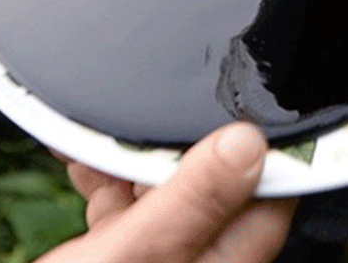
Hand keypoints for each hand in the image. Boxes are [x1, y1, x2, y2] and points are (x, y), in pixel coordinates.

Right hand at [39, 123, 297, 262]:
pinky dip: (106, 185)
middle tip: (144, 111)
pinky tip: (80, 164)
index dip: (250, 144)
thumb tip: (249, 142)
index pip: (267, 196)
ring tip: (98, 136)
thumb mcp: (130, 258)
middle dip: (176, 144)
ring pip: (167, 196)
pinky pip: (130, 214)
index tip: (224, 99)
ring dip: (133, 160)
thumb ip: (190, 203)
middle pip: (215, 189)